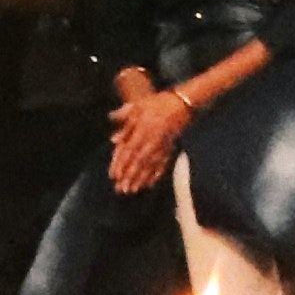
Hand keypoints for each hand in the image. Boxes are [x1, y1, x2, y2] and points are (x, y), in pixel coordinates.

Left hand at [105, 81, 197, 196]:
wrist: (181, 104)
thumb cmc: (156, 104)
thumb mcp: (137, 106)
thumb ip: (124, 120)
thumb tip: (113, 138)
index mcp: (142, 132)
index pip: (128, 152)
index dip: (120, 165)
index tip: (114, 176)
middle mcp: (152, 142)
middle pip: (138, 163)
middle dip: (129, 177)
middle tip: (121, 190)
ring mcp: (162, 147)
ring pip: (149, 167)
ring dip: (140, 180)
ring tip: (132, 191)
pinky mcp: (170, 149)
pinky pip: (162, 165)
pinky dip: (156, 175)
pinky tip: (149, 184)